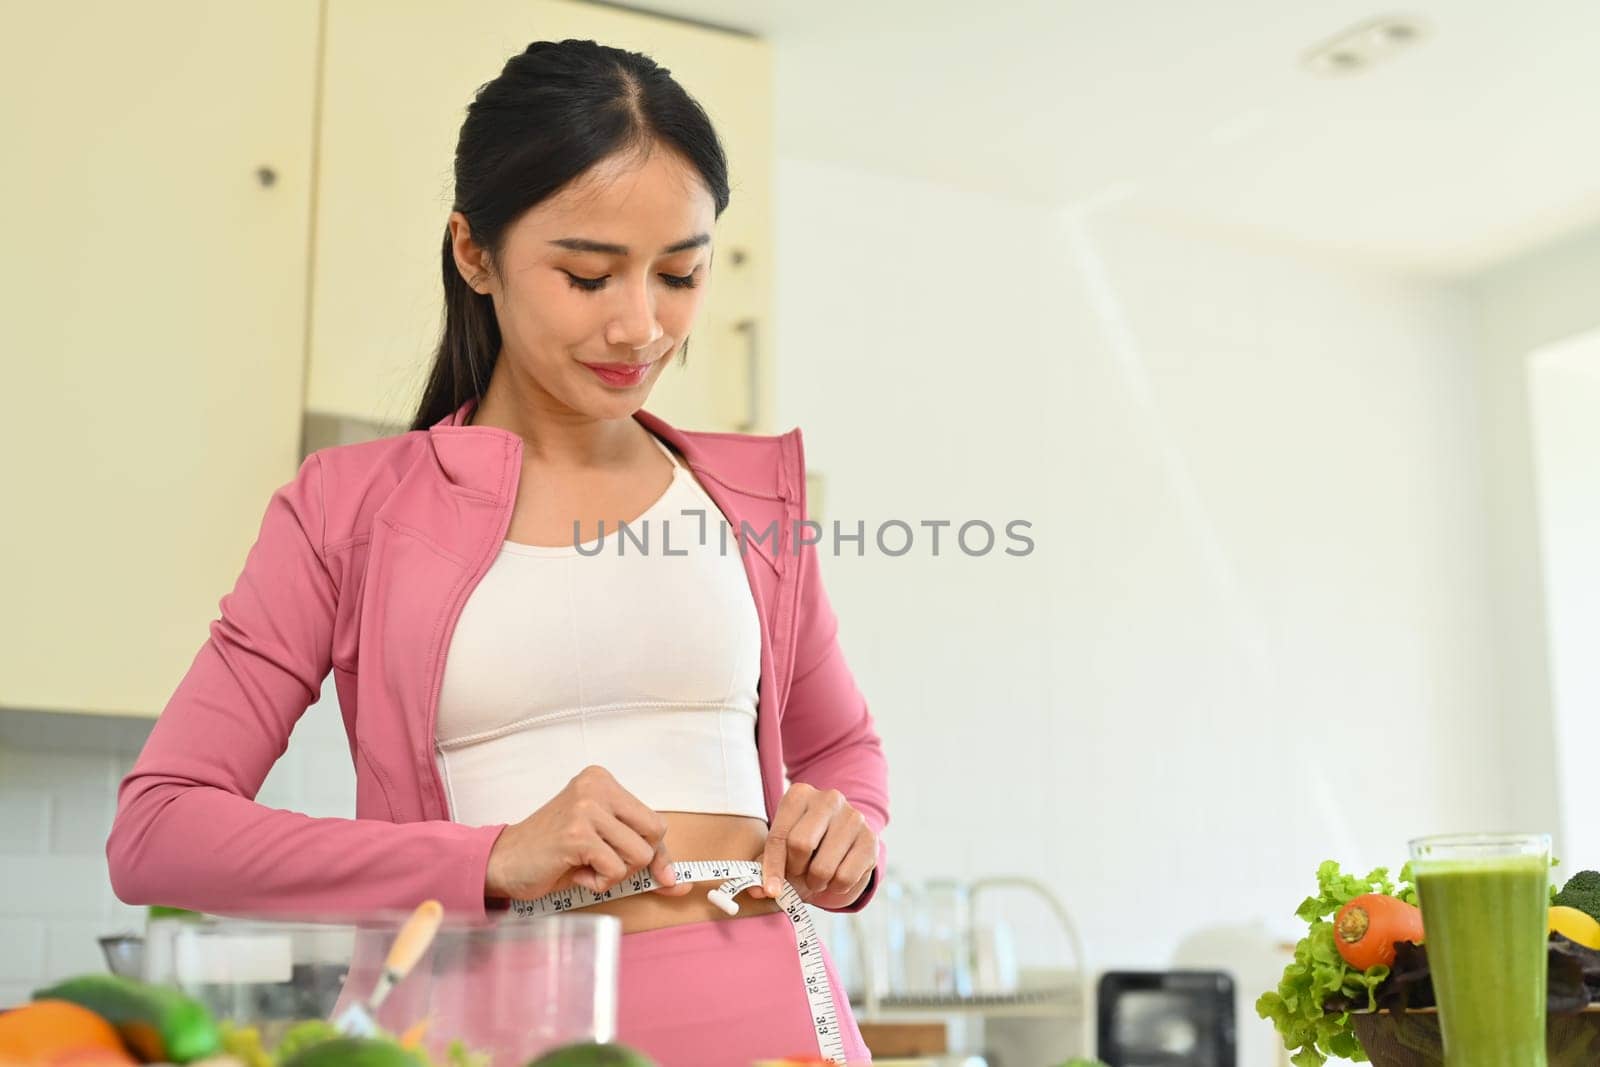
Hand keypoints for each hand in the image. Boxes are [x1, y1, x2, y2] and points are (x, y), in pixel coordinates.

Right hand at [484, 765, 695, 900]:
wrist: (504, 861)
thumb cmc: (553, 852)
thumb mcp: (602, 844)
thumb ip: (642, 857)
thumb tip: (679, 882)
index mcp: (603, 781)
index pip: (655, 822)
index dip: (656, 854)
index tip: (661, 875)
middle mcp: (596, 787)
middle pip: (654, 836)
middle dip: (634, 862)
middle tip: (602, 862)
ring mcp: (586, 809)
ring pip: (638, 855)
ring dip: (614, 873)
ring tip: (585, 864)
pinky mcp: (577, 834)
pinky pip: (615, 870)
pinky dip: (598, 882)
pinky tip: (575, 871)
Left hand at [750, 783, 875, 908]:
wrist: (842, 841)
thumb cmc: (804, 846)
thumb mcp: (781, 849)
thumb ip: (764, 868)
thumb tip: (756, 891)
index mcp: (799, 794)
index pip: (780, 836)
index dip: (772, 868)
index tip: (771, 890)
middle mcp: (828, 799)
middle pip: (801, 845)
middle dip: (795, 872)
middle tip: (799, 876)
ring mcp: (853, 816)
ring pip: (823, 867)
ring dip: (816, 883)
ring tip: (816, 878)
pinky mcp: (870, 839)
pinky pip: (845, 877)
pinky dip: (836, 887)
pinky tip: (835, 878)